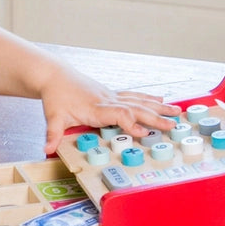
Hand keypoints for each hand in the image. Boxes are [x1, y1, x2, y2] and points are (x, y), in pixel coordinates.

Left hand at [40, 67, 182, 153]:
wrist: (55, 76)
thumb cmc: (56, 96)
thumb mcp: (53, 117)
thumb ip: (53, 134)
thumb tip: (47, 149)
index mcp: (95, 108)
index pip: (118, 115)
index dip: (131, 124)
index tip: (144, 134)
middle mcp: (107, 100)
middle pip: (135, 108)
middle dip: (155, 117)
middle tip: (173, 125)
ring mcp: (111, 96)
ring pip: (139, 101)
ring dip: (159, 107)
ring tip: (177, 112)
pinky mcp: (112, 94)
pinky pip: (134, 96)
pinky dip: (149, 98)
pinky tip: (161, 100)